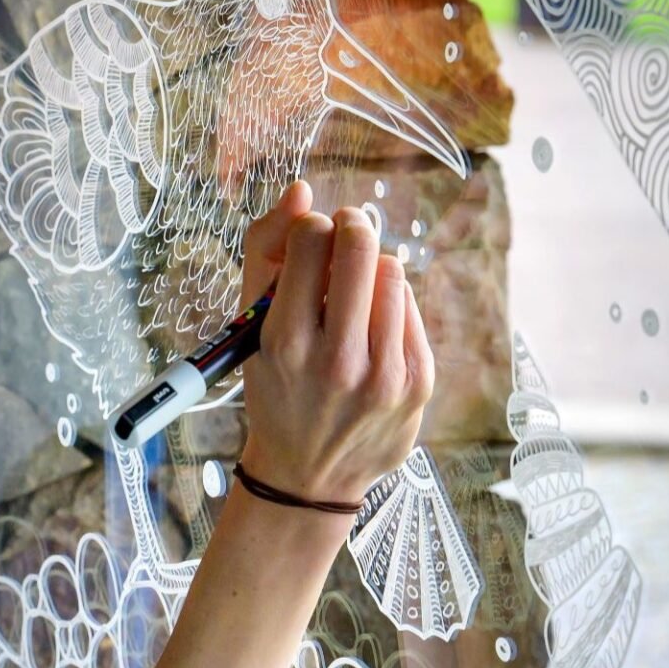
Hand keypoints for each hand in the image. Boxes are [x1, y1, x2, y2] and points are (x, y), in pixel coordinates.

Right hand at [234, 180, 434, 505]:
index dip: (309, 228)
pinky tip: (371, 330)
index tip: (308, 244)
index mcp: (286, 343)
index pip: (310, 238)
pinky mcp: (418, 383)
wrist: (308, 477)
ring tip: (353, 297)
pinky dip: (390, 307)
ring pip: (392, 272)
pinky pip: (410, 308)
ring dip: (371, 270)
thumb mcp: (250, 328)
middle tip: (343, 238)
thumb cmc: (276, 389)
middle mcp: (337, 360)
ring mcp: (384, 376)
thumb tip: (302, 190)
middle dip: (350, 228)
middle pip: (360, 245)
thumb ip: (265, 251)